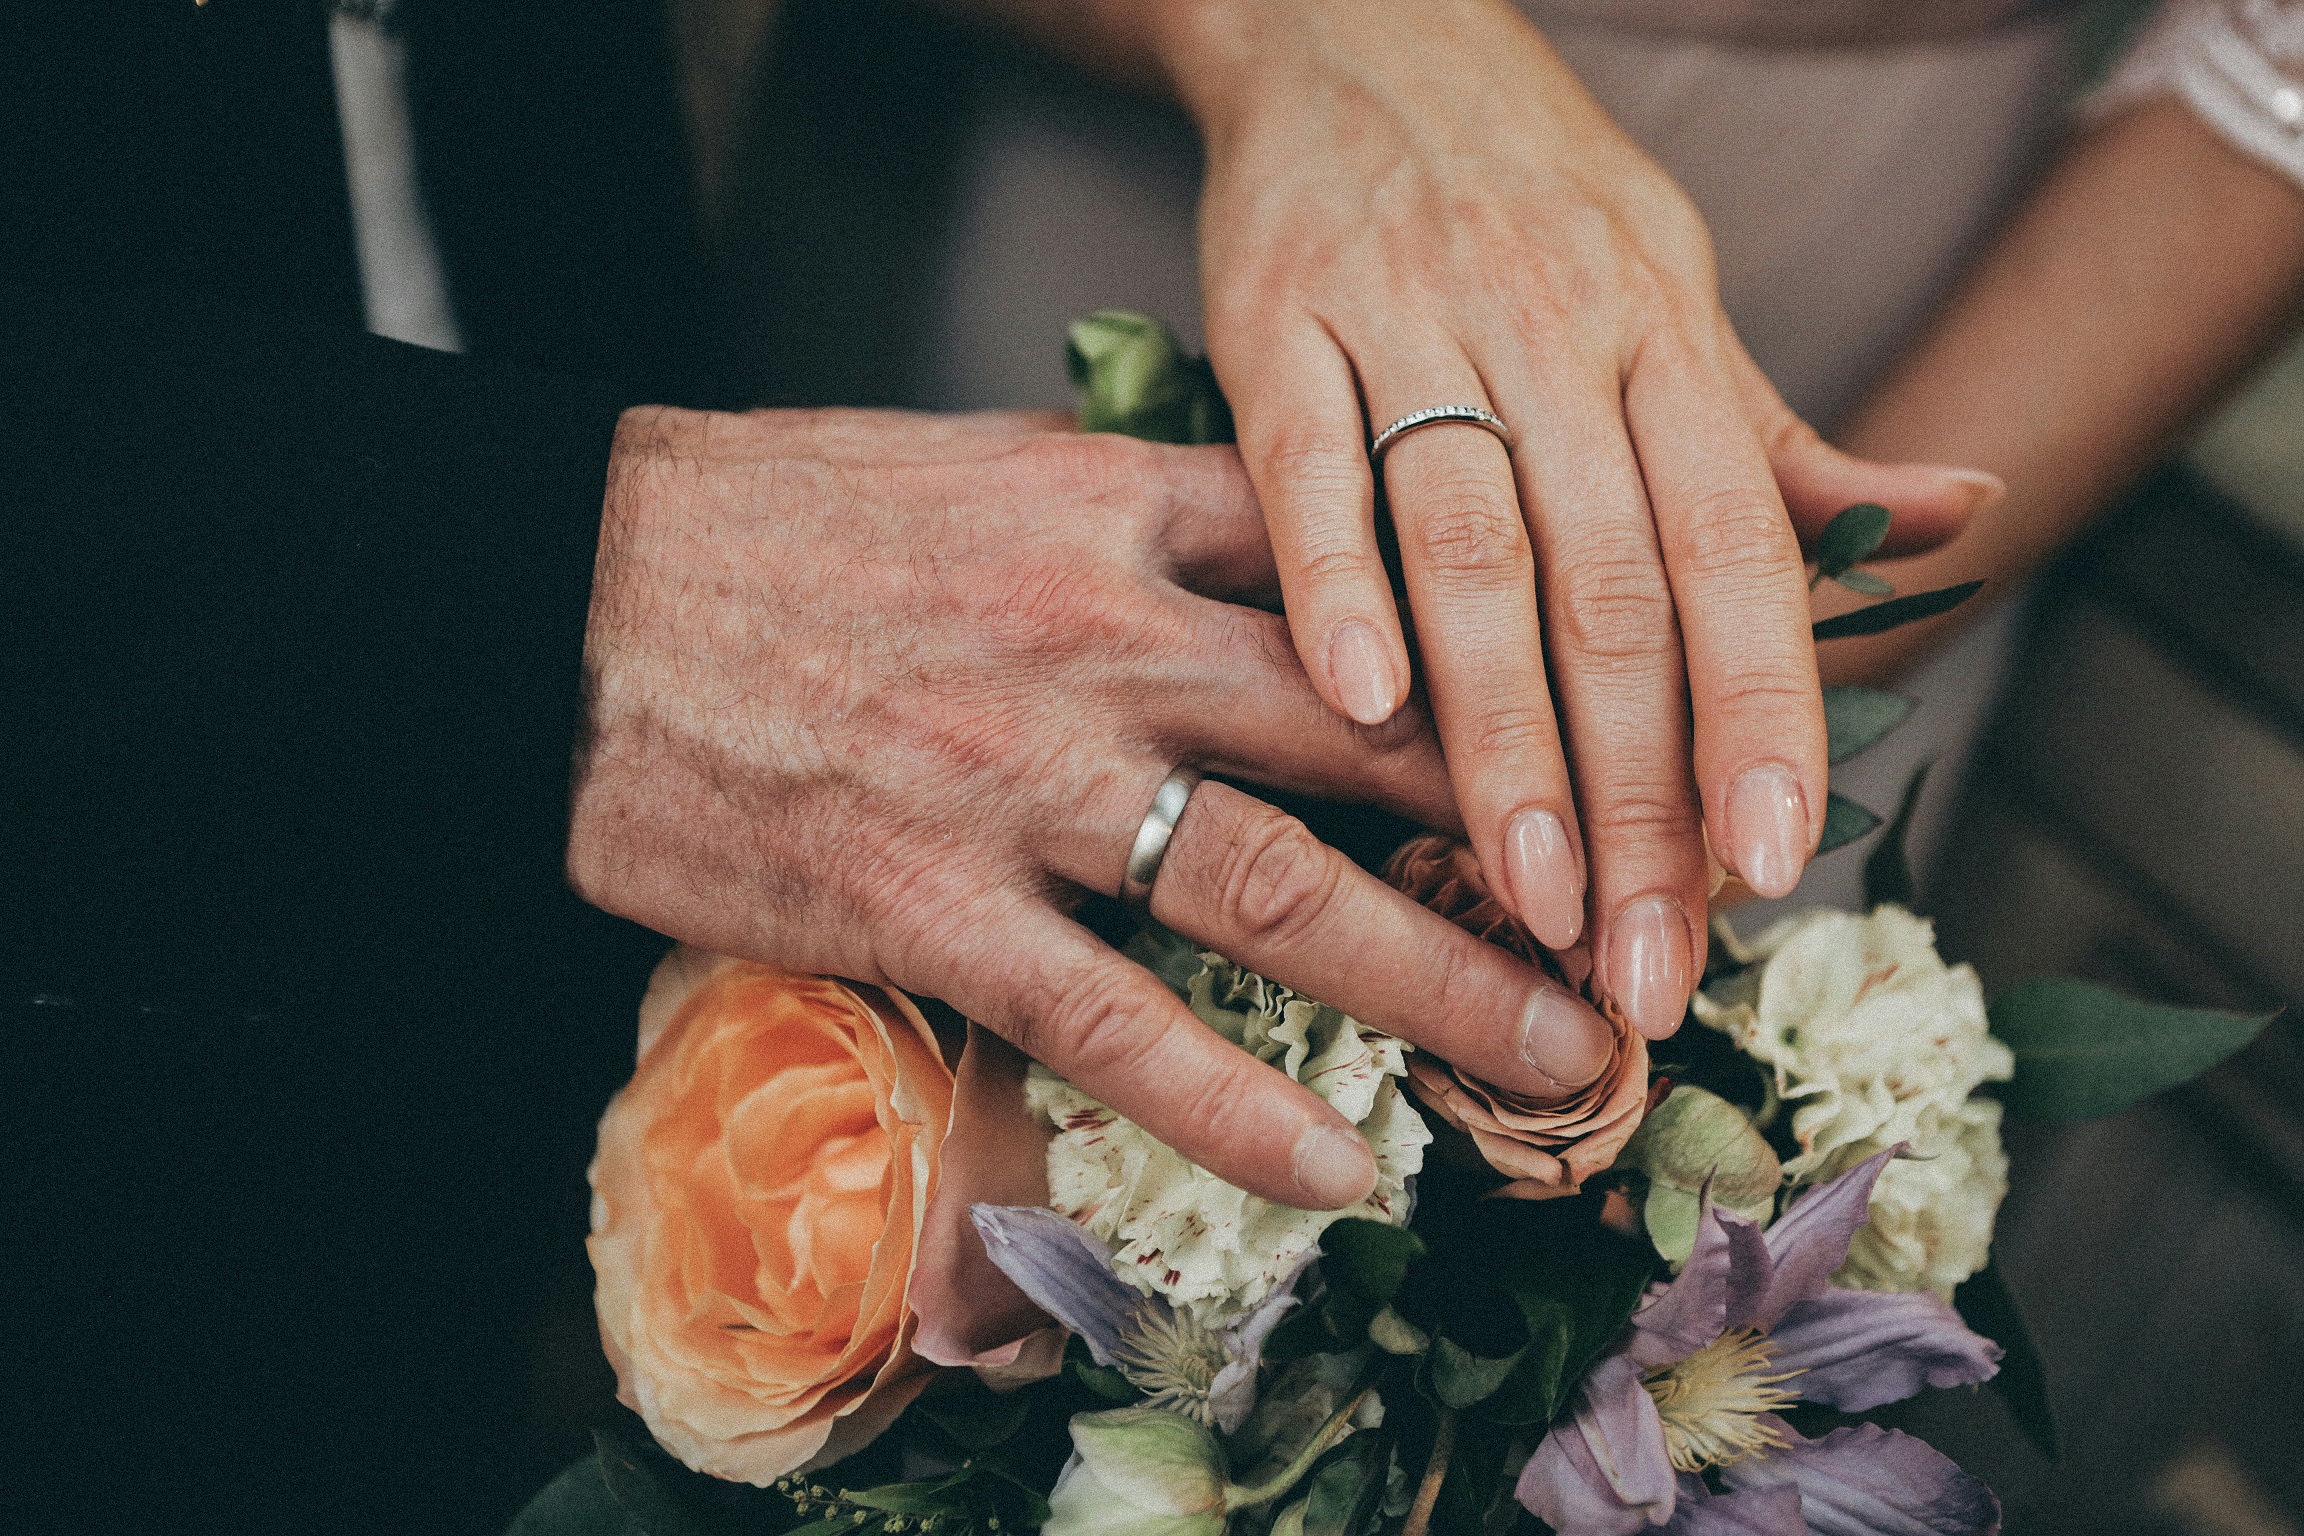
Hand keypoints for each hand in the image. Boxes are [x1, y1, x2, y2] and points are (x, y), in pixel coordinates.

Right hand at [568, 406, 1616, 1208]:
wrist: (559, 597)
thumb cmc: (773, 525)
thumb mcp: (978, 468)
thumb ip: (1140, 512)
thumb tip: (1290, 548)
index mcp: (1116, 511)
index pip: (1370, 574)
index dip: (1515, 656)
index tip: (1621, 729)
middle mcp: (1098, 641)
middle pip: (1375, 736)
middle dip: (1538, 833)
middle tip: (1661, 918)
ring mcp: (1016, 779)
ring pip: (1277, 889)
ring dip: (1442, 986)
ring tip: (1566, 1063)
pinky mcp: (925, 904)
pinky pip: (1111, 1024)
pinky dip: (1232, 1104)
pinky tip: (1336, 1170)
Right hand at [1161, 0, 1992, 1035]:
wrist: (1359, 32)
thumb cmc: (1530, 196)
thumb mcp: (1678, 295)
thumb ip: (1783, 438)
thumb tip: (1962, 517)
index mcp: (1668, 337)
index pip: (1739, 553)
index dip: (1760, 715)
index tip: (1766, 873)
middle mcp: (1561, 329)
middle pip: (1614, 588)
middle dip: (1636, 788)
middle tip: (1637, 955)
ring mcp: (1415, 318)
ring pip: (1476, 546)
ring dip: (1505, 733)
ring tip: (1526, 890)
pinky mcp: (1277, 315)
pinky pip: (1311, 460)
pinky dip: (1336, 578)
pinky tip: (1359, 703)